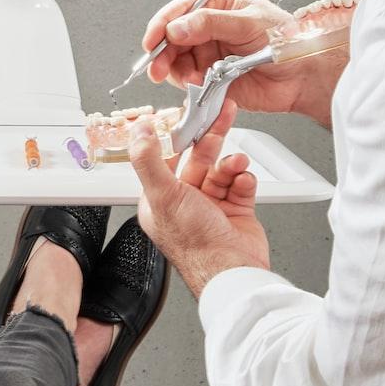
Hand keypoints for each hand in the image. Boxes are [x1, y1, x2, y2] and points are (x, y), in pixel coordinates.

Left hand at [128, 103, 269, 297]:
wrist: (233, 271)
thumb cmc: (196, 245)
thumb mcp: (164, 195)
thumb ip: (148, 160)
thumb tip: (139, 132)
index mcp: (161, 200)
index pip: (167, 158)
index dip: (178, 135)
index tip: (188, 115)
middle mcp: (186, 202)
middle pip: (198, 159)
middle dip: (211, 138)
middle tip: (222, 116)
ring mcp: (213, 207)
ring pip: (222, 169)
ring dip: (231, 162)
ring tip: (237, 162)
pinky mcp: (237, 211)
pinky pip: (241, 183)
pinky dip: (244, 179)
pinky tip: (244, 181)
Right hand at [142, 0, 345, 126]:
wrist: (303, 76)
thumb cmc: (287, 41)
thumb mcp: (249, 23)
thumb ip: (211, 23)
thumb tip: (177, 27)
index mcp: (219, 5)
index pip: (182, 9)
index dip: (163, 23)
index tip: (154, 38)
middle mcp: (209, 29)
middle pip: (173, 37)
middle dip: (162, 51)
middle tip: (157, 65)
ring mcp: (209, 54)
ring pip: (176, 60)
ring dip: (172, 69)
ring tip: (178, 77)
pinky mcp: (211, 79)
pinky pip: (189, 81)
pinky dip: (186, 84)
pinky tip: (196, 85)